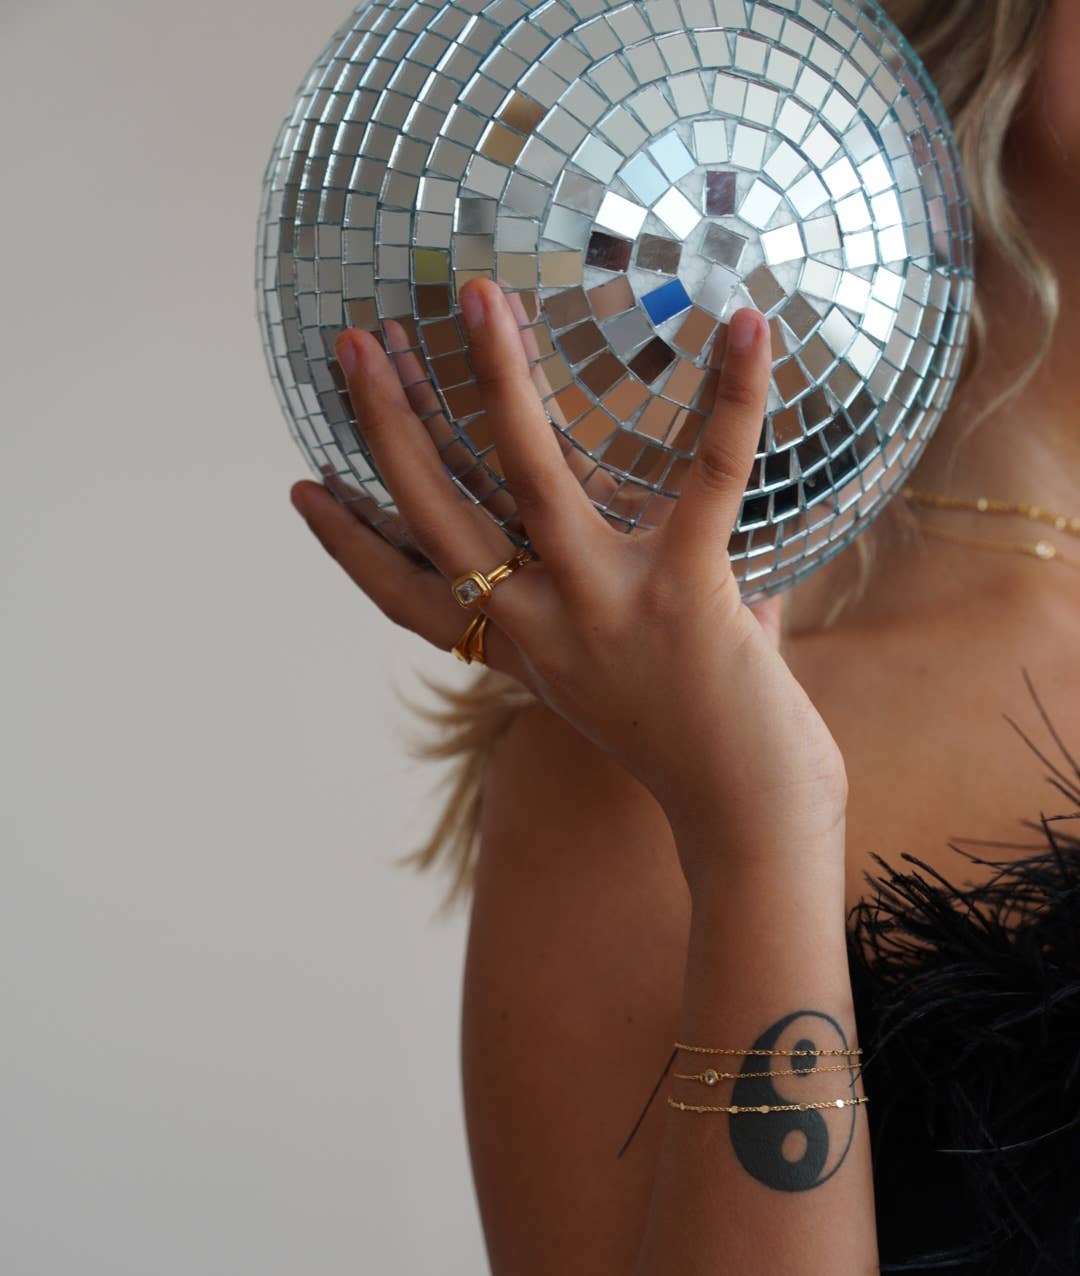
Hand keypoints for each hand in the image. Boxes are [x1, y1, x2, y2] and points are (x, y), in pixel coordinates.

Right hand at [289, 279, 847, 875]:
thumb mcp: (631, 679)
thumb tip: (685, 514)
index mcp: (522, 652)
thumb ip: (635, 599)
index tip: (303, 488)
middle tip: (352, 344)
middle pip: (437, 517)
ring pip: (529, 478)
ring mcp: (604, 607)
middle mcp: (542, 629)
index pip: (408, 599)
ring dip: (496, 381)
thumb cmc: (704, 751)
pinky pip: (713, 474)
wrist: (749, 820)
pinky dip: (734, 397)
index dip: (350, 544)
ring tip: (476, 297)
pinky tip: (747, 325)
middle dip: (387, 424)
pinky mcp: (685, 591)